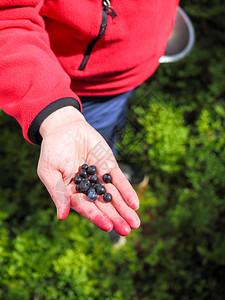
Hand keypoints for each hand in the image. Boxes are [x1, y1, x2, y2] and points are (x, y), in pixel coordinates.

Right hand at [37, 106, 139, 235]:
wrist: (65, 128)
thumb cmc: (53, 150)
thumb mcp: (50, 171)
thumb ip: (58, 193)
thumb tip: (62, 216)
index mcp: (72, 192)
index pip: (86, 207)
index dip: (96, 217)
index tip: (108, 226)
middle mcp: (88, 188)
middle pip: (103, 205)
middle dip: (115, 218)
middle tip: (127, 230)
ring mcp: (100, 178)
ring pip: (114, 196)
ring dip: (124, 209)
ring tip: (135, 222)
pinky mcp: (109, 166)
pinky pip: (119, 180)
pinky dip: (127, 191)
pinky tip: (135, 203)